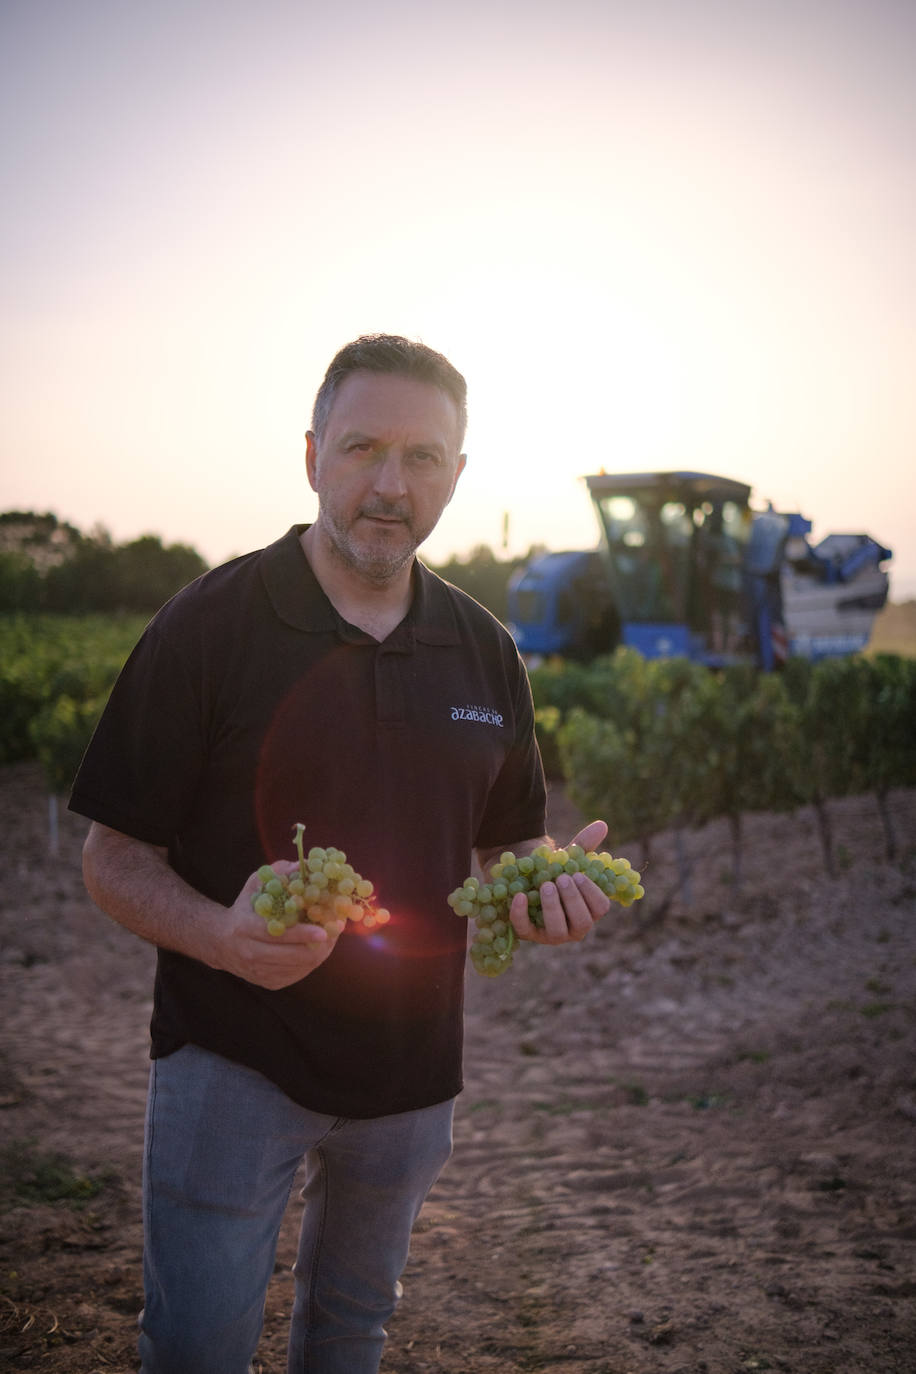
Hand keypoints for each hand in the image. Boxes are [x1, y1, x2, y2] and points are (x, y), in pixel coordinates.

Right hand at [209, 860, 342, 989]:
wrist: (220, 942)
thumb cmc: (244, 909)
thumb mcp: (255, 886)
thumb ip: (277, 874)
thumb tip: (302, 865)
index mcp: (245, 928)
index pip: (278, 934)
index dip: (303, 933)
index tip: (325, 930)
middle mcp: (250, 953)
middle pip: (292, 955)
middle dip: (319, 945)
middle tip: (335, 931)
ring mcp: (258, 972)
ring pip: (298, 968)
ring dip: (319, 953)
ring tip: (332, 938)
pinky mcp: (267, 982)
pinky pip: (296, 975)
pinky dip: (310, 963)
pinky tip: (318, 948)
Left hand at [508, 820, 611, 945]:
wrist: (517, 875)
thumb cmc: (550, 871)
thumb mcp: (565, 858)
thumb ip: (583, 844)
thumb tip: (602, 825)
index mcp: (588, 909)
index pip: (600, 908)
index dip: (592, 893)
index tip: (578, 874)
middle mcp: (573, 927)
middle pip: (582, 922)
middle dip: (573, 900)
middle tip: (561, 879)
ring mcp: (551, 934)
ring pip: (558, 931)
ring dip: (553, 907)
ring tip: (546, 885)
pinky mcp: (527, 934)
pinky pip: (525, 929)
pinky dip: (521, 914)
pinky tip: (520, 896)